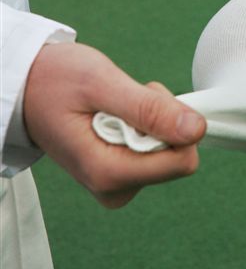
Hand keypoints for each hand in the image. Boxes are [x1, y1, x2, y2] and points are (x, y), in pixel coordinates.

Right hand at [24, 42, 205, 208]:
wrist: (26, 86)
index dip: (174, 121)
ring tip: (112, 105)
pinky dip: (142, 125)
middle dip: (161, 119)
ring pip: (167, 153)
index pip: (182, 161)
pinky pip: (153, 152)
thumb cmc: (55, 80)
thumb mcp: (102, 82)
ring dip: (150, 120)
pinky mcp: (118, 174)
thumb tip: (197, 129)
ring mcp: (115, 184)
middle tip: (124, 98)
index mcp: (108, 173)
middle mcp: (113, 188)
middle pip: (177, 157)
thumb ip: (149, 108)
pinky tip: (114, 115)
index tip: (145, 97)